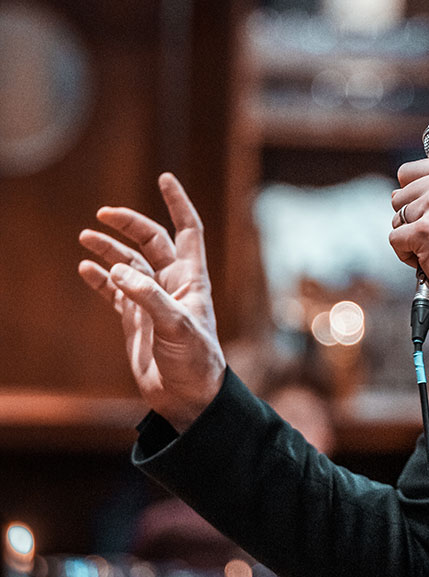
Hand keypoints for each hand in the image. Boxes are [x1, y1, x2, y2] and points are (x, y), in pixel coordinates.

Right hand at [78, 172, 225, 430]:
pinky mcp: (135, 319)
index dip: (178, 204)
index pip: (188, 230)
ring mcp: (151, 300)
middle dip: (129, 224)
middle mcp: (172, 284)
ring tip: (85, 237)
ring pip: (128, 264)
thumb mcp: (178, 327)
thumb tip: (118, 271)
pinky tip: (84, 269)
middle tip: (103, 214)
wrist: (188, 397)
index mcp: (192, 279)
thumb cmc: (196, 361)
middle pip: (150, 242)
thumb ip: (148, 298)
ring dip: (109, 250)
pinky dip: (99, 279)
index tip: (165, 178)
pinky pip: (114, 292)